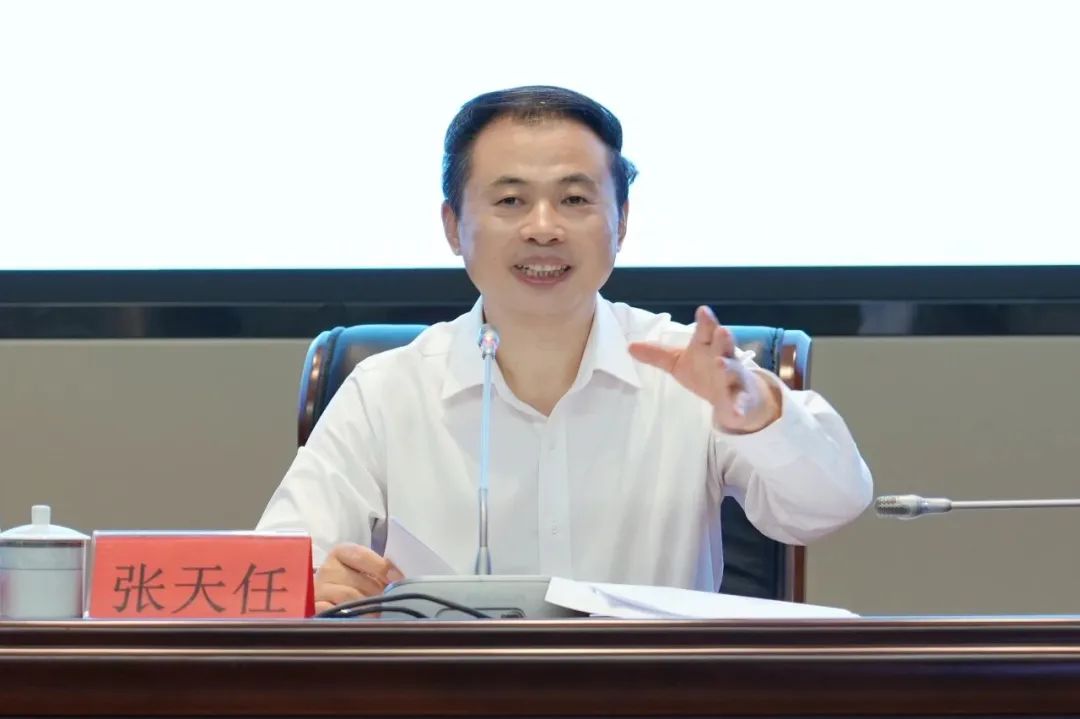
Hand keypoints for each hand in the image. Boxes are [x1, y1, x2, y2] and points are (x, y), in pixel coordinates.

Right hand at [314, 543, 402, 613]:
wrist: (328, 600)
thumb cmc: (354, 583)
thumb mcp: (367, 571)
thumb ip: (382, 569)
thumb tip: (399, 577)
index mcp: (342, 553)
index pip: (362, 556)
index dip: (382, 567)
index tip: (398, 579)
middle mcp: (328, 568)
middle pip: (360, 581)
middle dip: (378, 594)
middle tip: (390, 603)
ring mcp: (318, 589)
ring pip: (350, 598)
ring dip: (368, 608)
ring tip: (378, 615)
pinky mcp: (313, 609)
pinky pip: (333, 613)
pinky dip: (349, 617)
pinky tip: (358, 620)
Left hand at [628, 305, 781, 432]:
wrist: (736, 397)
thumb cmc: (705, 372)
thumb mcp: (679, 363)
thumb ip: (658, 355)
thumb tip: (629, 347)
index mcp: (708, 346)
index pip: (706, 331)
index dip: (706, 322)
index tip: (703, 310)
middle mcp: (724, 357)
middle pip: (723, 346)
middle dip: (722, 338)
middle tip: (721, 331)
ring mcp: (734, 378)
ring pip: (733, 371)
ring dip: (728, 367)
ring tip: (721, 364)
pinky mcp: (740, 399)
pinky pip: (739, 402)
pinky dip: (737, 406)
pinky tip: (735, 411)